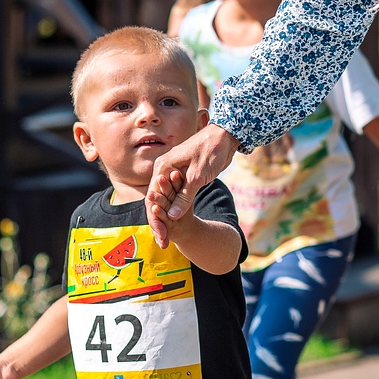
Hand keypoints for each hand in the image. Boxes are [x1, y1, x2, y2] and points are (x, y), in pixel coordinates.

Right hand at [146, 124, 238, 245]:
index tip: (161, 237)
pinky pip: (175, 195)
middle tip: (163, 242)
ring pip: (166, 199)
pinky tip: (175, 223)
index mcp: (162, 167)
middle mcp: (164, 170)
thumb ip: (184, 197)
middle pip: (156, 201)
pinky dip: (175, 209)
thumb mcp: (198, 177)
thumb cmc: (211, 152)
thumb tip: (172, 216)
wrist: (225, 136)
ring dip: (166, 217)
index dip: (155, 220)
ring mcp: (173, 173)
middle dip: (159, 222)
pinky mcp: (183, 176)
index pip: (153, 198)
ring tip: (166, 237)